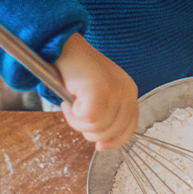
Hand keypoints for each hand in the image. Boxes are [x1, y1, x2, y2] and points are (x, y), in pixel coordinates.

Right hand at [53, 33, 138, 150]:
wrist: (62, 46)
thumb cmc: (75, 70)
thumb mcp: (99, 93)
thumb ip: (106, 113)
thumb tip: (102, 140)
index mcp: (129, 92)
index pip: (130, 127)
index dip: (114, 141)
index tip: (100, 146)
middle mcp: (127, 92)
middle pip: (111, 132)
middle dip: (89, 129)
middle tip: (75, 111)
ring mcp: (115, 91)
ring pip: (97, 128)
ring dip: (77, 121)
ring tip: (71, 103)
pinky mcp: (100, 92)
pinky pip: (87, 120)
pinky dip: (73, 116)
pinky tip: (68, 101)